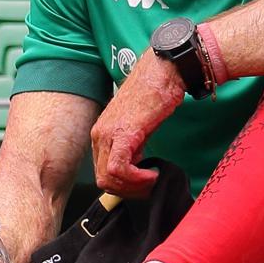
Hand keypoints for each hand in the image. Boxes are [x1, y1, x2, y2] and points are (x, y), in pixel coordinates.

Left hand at [90, 51, 184, 197]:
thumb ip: (132, 147)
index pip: (102, 172)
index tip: (142, 183)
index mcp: (102, 132)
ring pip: (108, 178)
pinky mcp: (124, 133)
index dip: (123, 185)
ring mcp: (109, 134)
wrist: (163, 72)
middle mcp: (100, 134)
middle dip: (128, 190)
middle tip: (148, 187)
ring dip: (133, 187)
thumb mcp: (139, 126)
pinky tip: (152, 173)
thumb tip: (136, 168)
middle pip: (103, 179)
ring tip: (152, 179)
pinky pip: (119, 169)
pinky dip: (137, 179)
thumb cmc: (155, 94)